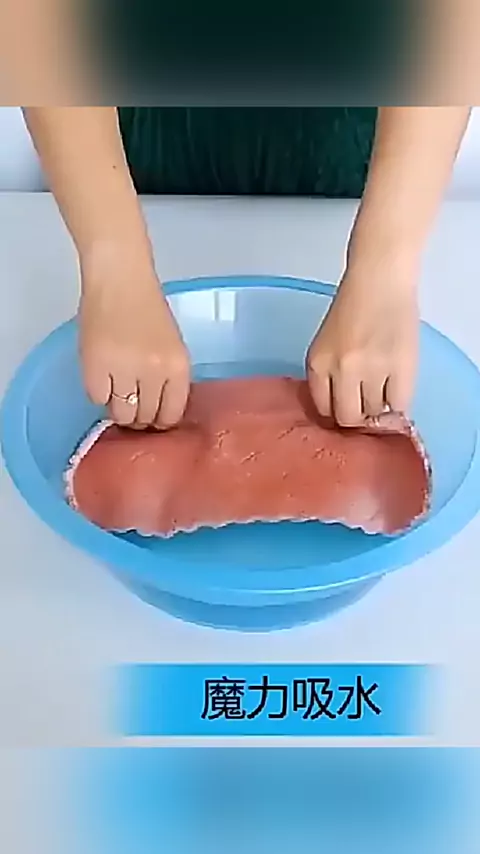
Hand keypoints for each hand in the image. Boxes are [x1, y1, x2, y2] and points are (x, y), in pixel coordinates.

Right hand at [78, 254, 189, 428]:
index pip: (171, 414)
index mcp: (178, 367)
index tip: (153, 418)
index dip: (161, 421)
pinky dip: (99, 393)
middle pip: (146, 417)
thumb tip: (159, 411)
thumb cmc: (147, 308)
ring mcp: (124, 370)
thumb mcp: (172, 346)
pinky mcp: (95, 367)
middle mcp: (154, 372)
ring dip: (119, 409)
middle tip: (132, 406)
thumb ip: (169, 378)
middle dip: (139, 417)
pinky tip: (103, 379)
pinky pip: (98, 398)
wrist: (119, 279)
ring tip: (117, 395)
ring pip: (122, 413)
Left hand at [306, 269, 418, 425]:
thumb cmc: (353, 307)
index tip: (346, 411)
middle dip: (357, 419)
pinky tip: (397, 393)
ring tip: (382, 396)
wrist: (380, 279)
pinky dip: (399, 405)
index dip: (336, 414)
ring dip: (379, 411)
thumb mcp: (326, 344)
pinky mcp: (401, 367)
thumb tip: (341, 408)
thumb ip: (328, 375)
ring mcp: (373, 370)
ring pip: (374, 413)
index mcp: (318, 363)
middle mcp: (341, 370)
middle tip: (366, 411)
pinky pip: (399, 404)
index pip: (324, 409)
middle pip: (348, 418)